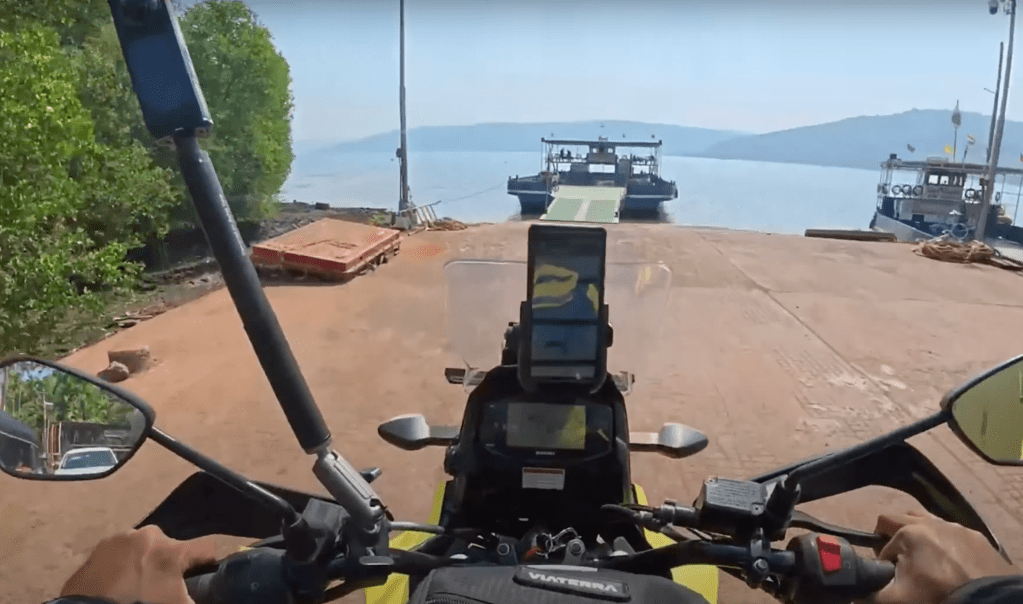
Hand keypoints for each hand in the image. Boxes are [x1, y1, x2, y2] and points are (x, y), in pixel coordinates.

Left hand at [60, 525, 217, 603]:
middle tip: (159, 584)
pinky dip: (121, 563)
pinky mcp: (99, 547)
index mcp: (173, 551)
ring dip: (143, 560)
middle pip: (170, 546)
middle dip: (167, 562)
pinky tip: (116, 582)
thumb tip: (194, 593)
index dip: (206, 562)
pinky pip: (119, 552)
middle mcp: (150, 536)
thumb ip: (192, 597)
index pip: (206, 548)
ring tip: (134, 583)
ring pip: (143, 546)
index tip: (201, 574)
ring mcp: (121, 538)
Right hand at [870, 510, 1018, 603]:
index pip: (882, 542)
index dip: (881, 559)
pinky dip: (948, 546)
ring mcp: (959, 529)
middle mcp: (932, 522)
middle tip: (900, 561)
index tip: (889, 575)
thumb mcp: (895, 598)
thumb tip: (858, 590)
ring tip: (926, 560)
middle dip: (895, 536)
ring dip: (922, 536)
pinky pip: (954, 535)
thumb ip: (869, 593)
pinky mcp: (979, 539)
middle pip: (902, 518)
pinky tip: (952, 565)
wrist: (988, 603)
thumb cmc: (936, 595)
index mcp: (908, 532)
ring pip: (930, 522)